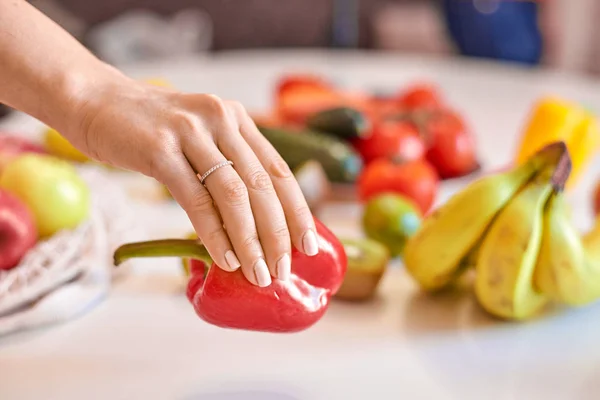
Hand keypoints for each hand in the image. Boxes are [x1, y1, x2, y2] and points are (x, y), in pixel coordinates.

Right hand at [64, 72, 318, 286]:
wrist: (96, 101)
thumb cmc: (151, 131)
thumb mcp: (199, 138)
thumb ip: (227, 166)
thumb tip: (254, 224)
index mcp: (236, 119)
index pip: (278, 170)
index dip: (297, 210)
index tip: (309, 245)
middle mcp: (221, 119)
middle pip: (261, 185)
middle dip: (278, 233)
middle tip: (284, 270)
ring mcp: (191, 131)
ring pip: (233, 195)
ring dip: (251, 241)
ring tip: (259, 274)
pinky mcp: (159, 149)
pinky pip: (196, 200)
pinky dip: (214, 234)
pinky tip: (226, 259)